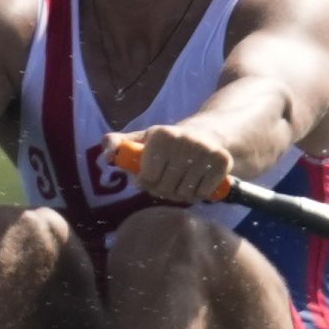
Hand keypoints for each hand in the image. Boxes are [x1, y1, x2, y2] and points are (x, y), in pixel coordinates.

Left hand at [106, 124, 231, 203]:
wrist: (208, 134)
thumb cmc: (167, 144)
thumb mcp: (143, 140)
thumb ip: (119, 144)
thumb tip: (106, 154)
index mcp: (160, 135)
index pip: (146, 178)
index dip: (147, 182)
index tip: (151, 176)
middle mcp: (183, 139)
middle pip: (165, 187)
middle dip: (165, 189)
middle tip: (169, 180)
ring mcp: (204, 150)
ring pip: (185, 193)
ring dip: (182, 194)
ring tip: (183, 180)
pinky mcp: (222, 160)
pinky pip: (204, 193)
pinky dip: (200, 193)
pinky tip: (198, 181)